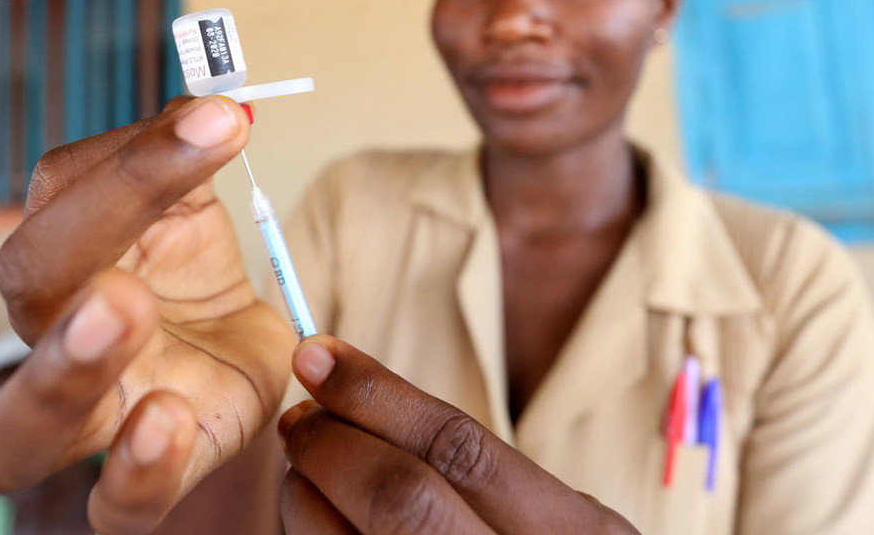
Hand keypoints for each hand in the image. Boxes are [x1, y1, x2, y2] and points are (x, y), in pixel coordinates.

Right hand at [0, 96, 294, 533]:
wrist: (230, 368)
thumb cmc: (193, 284)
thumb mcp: (190, 214)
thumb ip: (185, 160)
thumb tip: (215, 101)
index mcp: (69, 251)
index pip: (68, 190)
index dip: (138, 154)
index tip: (224, 118)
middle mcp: (58, 332)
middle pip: (31, 284)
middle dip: (79, 237)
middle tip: (146, 195)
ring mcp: (93, 417)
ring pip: (21, 425)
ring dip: (63, 366)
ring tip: (122, 309)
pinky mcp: (146, 480)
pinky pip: (116, 505)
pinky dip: (136, 473)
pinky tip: (174, 420)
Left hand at [278, 336, 639, 533]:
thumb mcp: (552, 517)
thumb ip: (475, 473)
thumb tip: (351, 398)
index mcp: (574, 532)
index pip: (458, 447)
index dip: (376, 394)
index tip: (318, 356)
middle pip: (403, 497)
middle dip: (334, 444)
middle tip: (299, 418)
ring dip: (308, 495)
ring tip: (302, 468)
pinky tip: (311, 514)